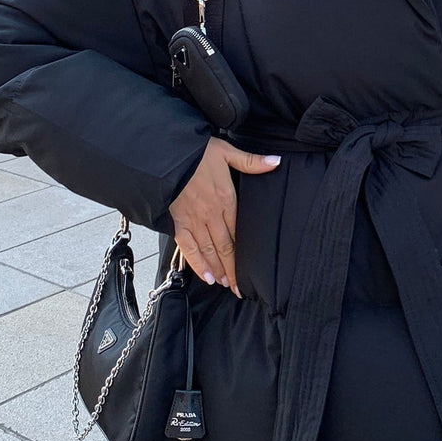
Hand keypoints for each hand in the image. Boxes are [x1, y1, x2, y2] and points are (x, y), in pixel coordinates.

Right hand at [168, 138, 280, 297]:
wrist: (165, 152)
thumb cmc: (196, 151)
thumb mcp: (226, 151)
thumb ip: (251, 161)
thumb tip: (275, 162)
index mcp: (226, 199)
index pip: (239, 233)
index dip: (245, 253)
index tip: (251, 270)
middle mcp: (211, 214)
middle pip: (226, 247)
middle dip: (233, 270)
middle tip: (239, 288)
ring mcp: (193, 220)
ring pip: (209, 250)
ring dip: (218, 269)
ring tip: (226, 284)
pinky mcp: (177, 222)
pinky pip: (188, 247)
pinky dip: (197, 263)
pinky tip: (205, 277)